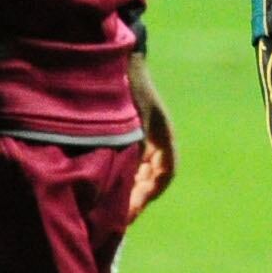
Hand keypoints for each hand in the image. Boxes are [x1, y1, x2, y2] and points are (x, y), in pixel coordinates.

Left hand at [123, 49, 178, 222]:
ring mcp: (147, 130)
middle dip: (137, 195)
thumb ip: (131, 154)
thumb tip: (126, 186)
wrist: (119, 56)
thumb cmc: (125, 89)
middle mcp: (158, 136)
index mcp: (163, 136)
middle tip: (117, 215)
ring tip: (110, 201)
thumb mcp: (128, 125)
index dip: (146, 197)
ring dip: (130, 183)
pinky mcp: (133, 125)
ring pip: (143, 166)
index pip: (163, 175)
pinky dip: (124, 169)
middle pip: (153, 174)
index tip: (130, 213)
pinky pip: (134, 155)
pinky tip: (108, 176)